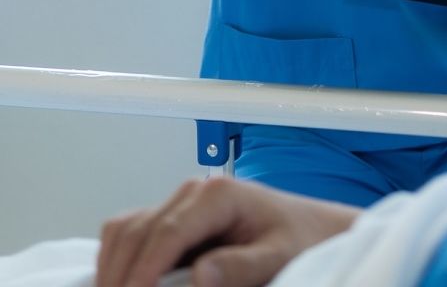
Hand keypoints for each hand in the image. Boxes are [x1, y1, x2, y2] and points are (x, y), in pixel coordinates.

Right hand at [94, 176, 358, 286]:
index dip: (141, 274)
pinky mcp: (173, 219)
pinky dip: (119, 261)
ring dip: (113, 270)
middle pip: (135, 234)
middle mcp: (193, 192)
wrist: (310, 229)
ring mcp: (180, 203)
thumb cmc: (298, 239)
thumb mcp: (278, 257)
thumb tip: (200, 274)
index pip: (163, 235)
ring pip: (124, 232)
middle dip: (119, 276)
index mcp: (217, 195)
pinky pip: (130, 235)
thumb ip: (242, 267)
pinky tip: (125, 283)